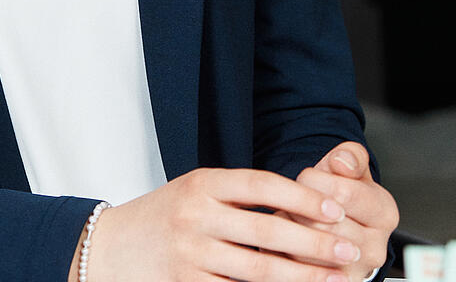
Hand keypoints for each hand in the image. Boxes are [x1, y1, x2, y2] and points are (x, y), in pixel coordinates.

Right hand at [70, 167, 365, 281]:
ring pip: (259, 268)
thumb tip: (299, 208)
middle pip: (268, 229)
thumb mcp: (193, 191)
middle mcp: (196, 215)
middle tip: (348, 250)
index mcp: (202, 184)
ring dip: (302, 275)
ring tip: (333, 277)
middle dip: (315, 242)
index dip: (303, 198)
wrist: (107, 247)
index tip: (335, 210)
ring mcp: (190, 253)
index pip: (262, 185)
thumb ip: (236, 196)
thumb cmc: (161, 218)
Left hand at [280, 143, 398, 280]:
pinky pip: (296, 266)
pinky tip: (288, 238)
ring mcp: (354, 270)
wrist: (338, 234)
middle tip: (296, 199)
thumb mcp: (349, 172)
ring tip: (292, 217)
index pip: (342, 192)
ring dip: (288, 227)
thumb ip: (349, 157)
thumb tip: (342, 162)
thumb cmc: (341, 201)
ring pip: (307, 247)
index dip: (314, 179)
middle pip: (322, 222)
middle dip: (298, 205)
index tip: (308, 177)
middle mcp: (375, 248)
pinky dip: (283, 249)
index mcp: (384, 214)